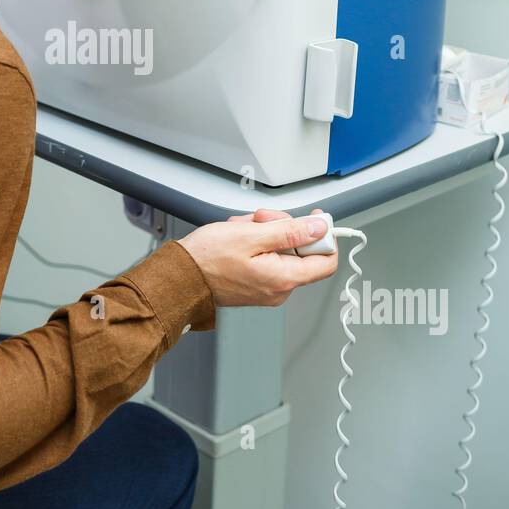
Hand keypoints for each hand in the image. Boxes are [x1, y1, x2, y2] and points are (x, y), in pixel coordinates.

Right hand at [178, 208, 338, 307]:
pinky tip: (239, 238)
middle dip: (283, 227)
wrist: (181, 277)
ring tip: (243, 229)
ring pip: (282, 249)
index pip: (326, 261)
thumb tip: (318, 228)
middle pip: (302, 250)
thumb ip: (290, 232)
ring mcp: (268, 287)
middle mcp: (279, 288)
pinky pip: (268, 256)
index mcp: (283, 279)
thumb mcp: (252, 235)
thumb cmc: (207, 260)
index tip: (314, 220)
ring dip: (265, 232)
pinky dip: (256, 242)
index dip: (324, 236)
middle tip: (262, 219)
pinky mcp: (256, 283)